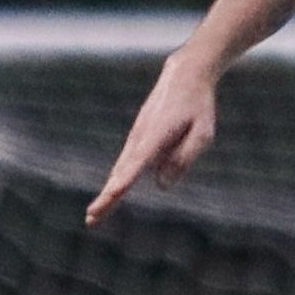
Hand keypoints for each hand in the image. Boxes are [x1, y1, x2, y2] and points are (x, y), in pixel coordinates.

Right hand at [87, 50, 221, 223]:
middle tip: (91, 219)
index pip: (139, 163)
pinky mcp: (138, 138)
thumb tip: (161, 185)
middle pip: (121, 172)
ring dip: (109, 192)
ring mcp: (136, 137)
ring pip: (121, 169)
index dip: (125, 180)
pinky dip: (118, 179)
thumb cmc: (197, 105)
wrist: (183, 76)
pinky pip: (128, 163)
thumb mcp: (203, 132)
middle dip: (107, 196)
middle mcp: (141, 137)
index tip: (112, 195)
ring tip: (95, 215)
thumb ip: (184, 157)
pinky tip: (112, 195)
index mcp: (157, 134)